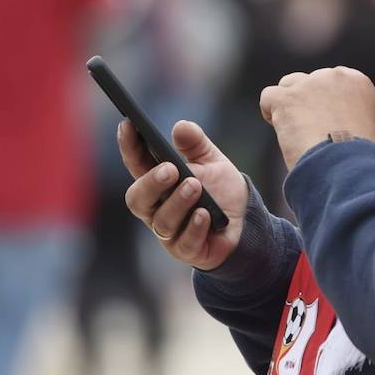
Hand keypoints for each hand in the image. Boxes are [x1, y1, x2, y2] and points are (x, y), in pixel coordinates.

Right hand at [119, 120, 249, 270]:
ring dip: (178, 202)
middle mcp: (156, 209)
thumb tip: (181, 126)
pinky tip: (204, 214)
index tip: (128, 124)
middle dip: (151, 183)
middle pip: (138, 199)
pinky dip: (194, 227)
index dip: (129, 146)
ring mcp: (170, 232)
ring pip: (162, 221)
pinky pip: (186, 242)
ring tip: (194, 185)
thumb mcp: (212, 161)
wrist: (245, 220)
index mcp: (157, 183)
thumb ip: (196, 144)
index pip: (136, 164)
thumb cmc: (220, 189)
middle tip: (170, 169)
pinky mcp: (188, 250)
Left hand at [259, 66, 374, 169]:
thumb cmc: (357, 156)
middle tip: (312, 128)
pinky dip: (270, 113)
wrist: (346, 165)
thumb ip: (349, 111)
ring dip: (289, 104)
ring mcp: (309, 85)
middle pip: (311, 81)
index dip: (327, 101)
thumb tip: (333, 119)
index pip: (333, 80)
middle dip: (309, 102)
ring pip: (289, 85)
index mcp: (356, 81)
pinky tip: (282, 130)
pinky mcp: (286, 98)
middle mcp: (334, 77)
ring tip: (296, 130)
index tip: (327, 119)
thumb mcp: (365, 124)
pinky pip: (268, 96)